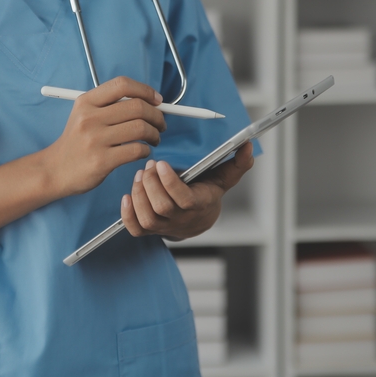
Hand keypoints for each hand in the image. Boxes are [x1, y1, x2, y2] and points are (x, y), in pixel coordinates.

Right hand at [45, 77, 166, 196]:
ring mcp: (95, 140)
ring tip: (154, 138)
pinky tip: (142, 151)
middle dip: (157, 115)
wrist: (55, 170)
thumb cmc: (77, 141)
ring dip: (155, 133)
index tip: (157, 100)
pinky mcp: (101, 161)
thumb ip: (111, 105)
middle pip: (137, 107)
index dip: (145, 90)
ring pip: (140, 128)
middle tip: (160, 124)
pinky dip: (146, 150)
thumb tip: (150, 101)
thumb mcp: (84, 114)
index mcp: (86, 102)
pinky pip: (136, 150)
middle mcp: (89, 118)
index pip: (122, 85)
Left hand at [120, 142, 253, 239]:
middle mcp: (181, 219)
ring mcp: (164, 227)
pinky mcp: (150, 231)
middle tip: (148, 165)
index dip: (170, 183)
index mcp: (199, 204)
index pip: (183, 199)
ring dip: (139, 194)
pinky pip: (135, 229)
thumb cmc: (208, 193)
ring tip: (139, 175)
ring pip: (147, 218)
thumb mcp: (224, 178)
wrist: (199, 219)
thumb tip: (248, 145)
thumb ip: (238, 163)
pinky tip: (127, 196)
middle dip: (151, 184)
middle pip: (161, 208)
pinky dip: (127, 214)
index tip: (161, 163)